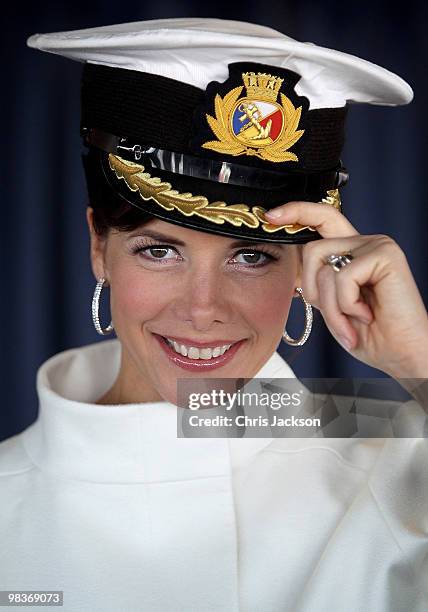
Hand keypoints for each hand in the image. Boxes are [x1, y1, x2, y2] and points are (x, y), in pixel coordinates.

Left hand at [265, 202, 427, 377]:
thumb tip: (291, 264)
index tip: (271, 216)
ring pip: (323, 265)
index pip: (321, 218)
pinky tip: (367, 315)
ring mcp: (377, 245)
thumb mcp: (331, 304)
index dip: (296, 212)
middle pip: (311, 248)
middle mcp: (364, 242)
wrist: (401, 355)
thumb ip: (317, 279)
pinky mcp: (386, 255)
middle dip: (312, 289)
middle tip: (333, 315)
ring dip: (331, 305)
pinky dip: (347, 305)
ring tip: (352, 320)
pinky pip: (343, 277)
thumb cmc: (368, 334)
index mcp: (351, 251)